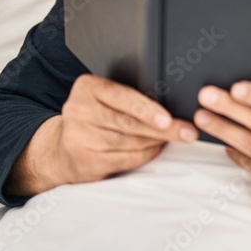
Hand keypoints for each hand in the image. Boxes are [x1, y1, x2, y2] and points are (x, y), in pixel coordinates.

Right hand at [6, 74, 196, 194]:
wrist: (61, 148)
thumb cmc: (95, 116)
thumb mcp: (105, 97)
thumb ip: (128, 96)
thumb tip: (174, 100)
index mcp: (87, 88)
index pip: (121, 97)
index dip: (146, 109)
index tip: (167, 118)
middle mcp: (78, 111)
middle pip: (129, 122)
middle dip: (164, 128)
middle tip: (188, 131)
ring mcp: (79, 139)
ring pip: (130, 142)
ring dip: (158, 141)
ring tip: (179, 137)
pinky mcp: (85, 162)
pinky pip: (126, 159)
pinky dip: (146, 154)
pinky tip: (157, 148)